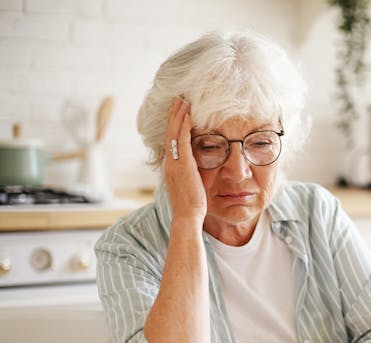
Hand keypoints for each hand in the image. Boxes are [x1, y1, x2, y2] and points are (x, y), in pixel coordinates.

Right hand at [164, 97, 205, 223]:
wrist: (188, 216)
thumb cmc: (192, 203)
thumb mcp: (191, 183)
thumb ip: (193, 171)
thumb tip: (201, 163)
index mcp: (172, 166)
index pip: (171, 140)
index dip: (174, 124)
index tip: (178, 110)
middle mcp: (170, 162)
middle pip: (170, 132)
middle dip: (174, 115)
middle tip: (178, 99)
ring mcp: (175, 163)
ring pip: (174, 133)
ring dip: (179, 116)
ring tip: (182, 101)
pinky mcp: (183, 165)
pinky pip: (182, 141)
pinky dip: (184, 127)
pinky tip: (189, 116)